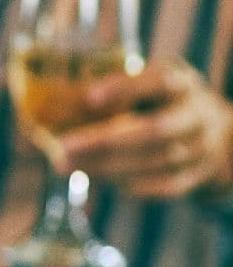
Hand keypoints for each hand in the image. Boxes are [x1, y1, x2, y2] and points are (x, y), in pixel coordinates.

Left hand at [60, 57, 232, 201]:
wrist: (214, 134)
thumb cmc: (160, 104)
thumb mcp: (146, 84)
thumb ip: (113, 91)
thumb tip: (51, 106)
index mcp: (180, 83)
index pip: (159, 80)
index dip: (126, 88)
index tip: (90, 96)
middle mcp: (195, 114)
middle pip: (154, 130)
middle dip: (105, 141)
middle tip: (63, 147)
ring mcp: (200, 147)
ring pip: (155, 161)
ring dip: (107, 166)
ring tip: (66, 164)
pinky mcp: (197, 175)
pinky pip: (164, 185)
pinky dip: (130, 184)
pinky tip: (99, 178)